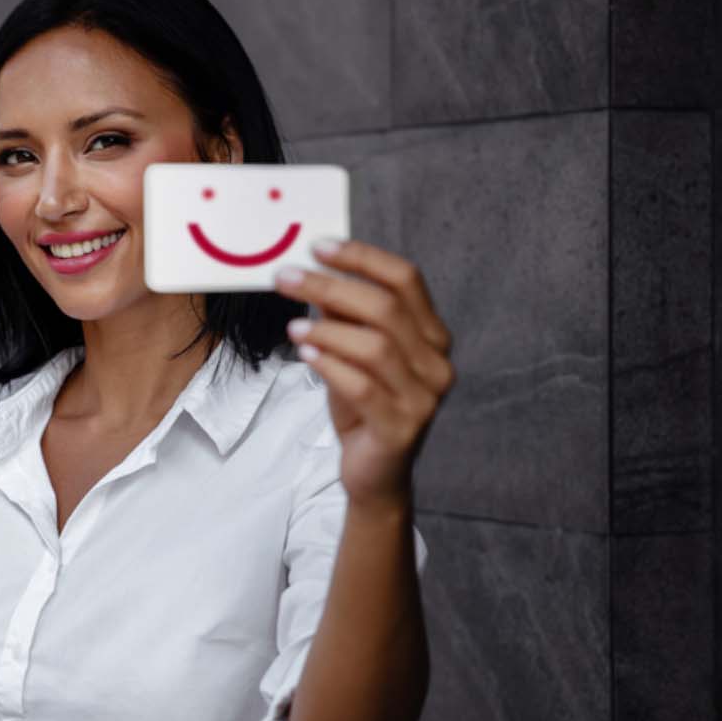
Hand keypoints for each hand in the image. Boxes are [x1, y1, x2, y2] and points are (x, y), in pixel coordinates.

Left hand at [274, 238, 454, 507]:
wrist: (375, 474)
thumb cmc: (363, 405)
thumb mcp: (350, 351)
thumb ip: (341, 313)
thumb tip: (312, 269)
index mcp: (432, 335)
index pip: (406, 279)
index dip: (362, 257)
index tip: (317, 246)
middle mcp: (437, 362)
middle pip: (386, 308)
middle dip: (330, 286)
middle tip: (284, 278)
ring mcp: (424, 397)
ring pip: (376, 346)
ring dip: (327, 329)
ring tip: (292, 325)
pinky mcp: (402, 428)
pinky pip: (364, 387)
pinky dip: (330, 365)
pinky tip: (305, 354)